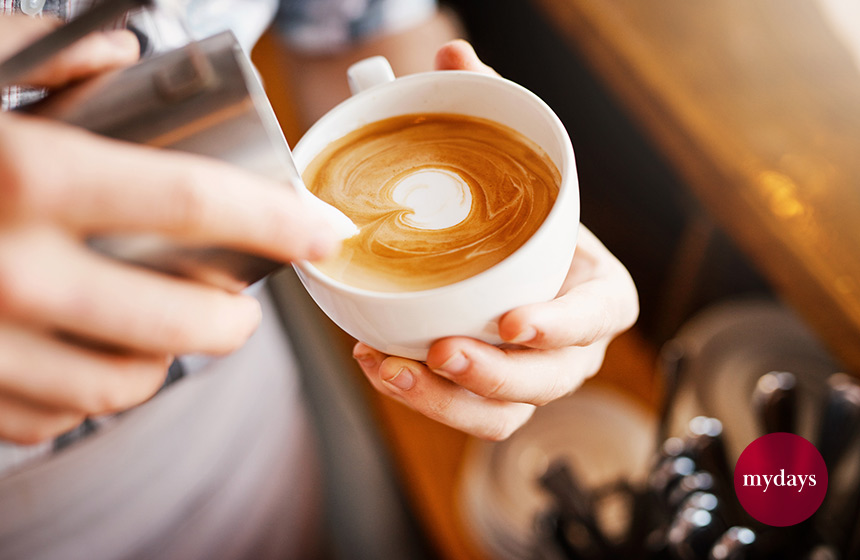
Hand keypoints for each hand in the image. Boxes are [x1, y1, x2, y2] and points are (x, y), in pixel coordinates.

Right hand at [0, 17, 342, 443]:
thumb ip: (42, 52)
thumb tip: (127, 54)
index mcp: (21, 178)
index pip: (195, 205)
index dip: (279, 220)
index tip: (325, 231)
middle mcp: (5, 274)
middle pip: (180, 321)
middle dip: (235, 322)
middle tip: (243, 304)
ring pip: (123, 384)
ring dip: (165, 362)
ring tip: (168, 332)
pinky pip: (52, 417)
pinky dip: (87, 393)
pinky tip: (86, 359)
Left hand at [353, 41, 638, 439]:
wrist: (510, 259)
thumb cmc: (523, 221)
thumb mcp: (513, 167)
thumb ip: (493, 115)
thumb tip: (455, 57)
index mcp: (594, 288)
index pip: (602, 313)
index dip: (563, 324)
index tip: (513, 319)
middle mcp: (569, 340)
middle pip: (552, 376)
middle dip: (497, 372)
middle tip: (443, 350)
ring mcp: (532, 373)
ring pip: (508, 411)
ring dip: (450, 401)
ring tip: (392, 366)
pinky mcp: (491, 392)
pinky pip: (468, 413)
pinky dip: (425, 399)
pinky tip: (380, 363)